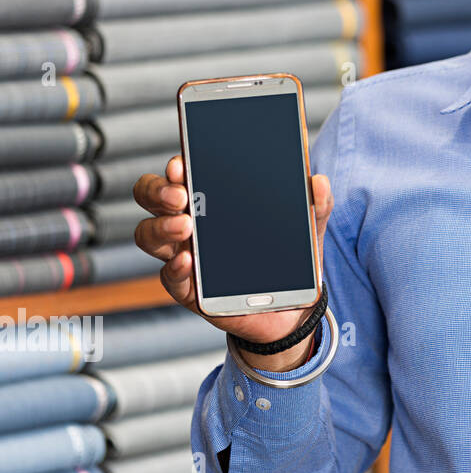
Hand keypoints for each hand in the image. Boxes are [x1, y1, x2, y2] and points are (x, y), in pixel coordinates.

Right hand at [132, 155, 333, 363]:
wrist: (291, 308)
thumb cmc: (290, 258)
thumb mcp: (308, 229)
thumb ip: (316, 205)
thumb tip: (319, 181)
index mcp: (213, 200)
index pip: (181, 174)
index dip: (176, 166)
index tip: (181, 163)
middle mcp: (190, 223)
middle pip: (152, 198)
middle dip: (158, 191)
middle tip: (181, 194)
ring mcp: (185, 255)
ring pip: (149, 235)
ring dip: (162, 227)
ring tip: (185, 224)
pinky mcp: (189, 289)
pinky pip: (169, 277)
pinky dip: (175, 268)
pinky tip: (187, 260)